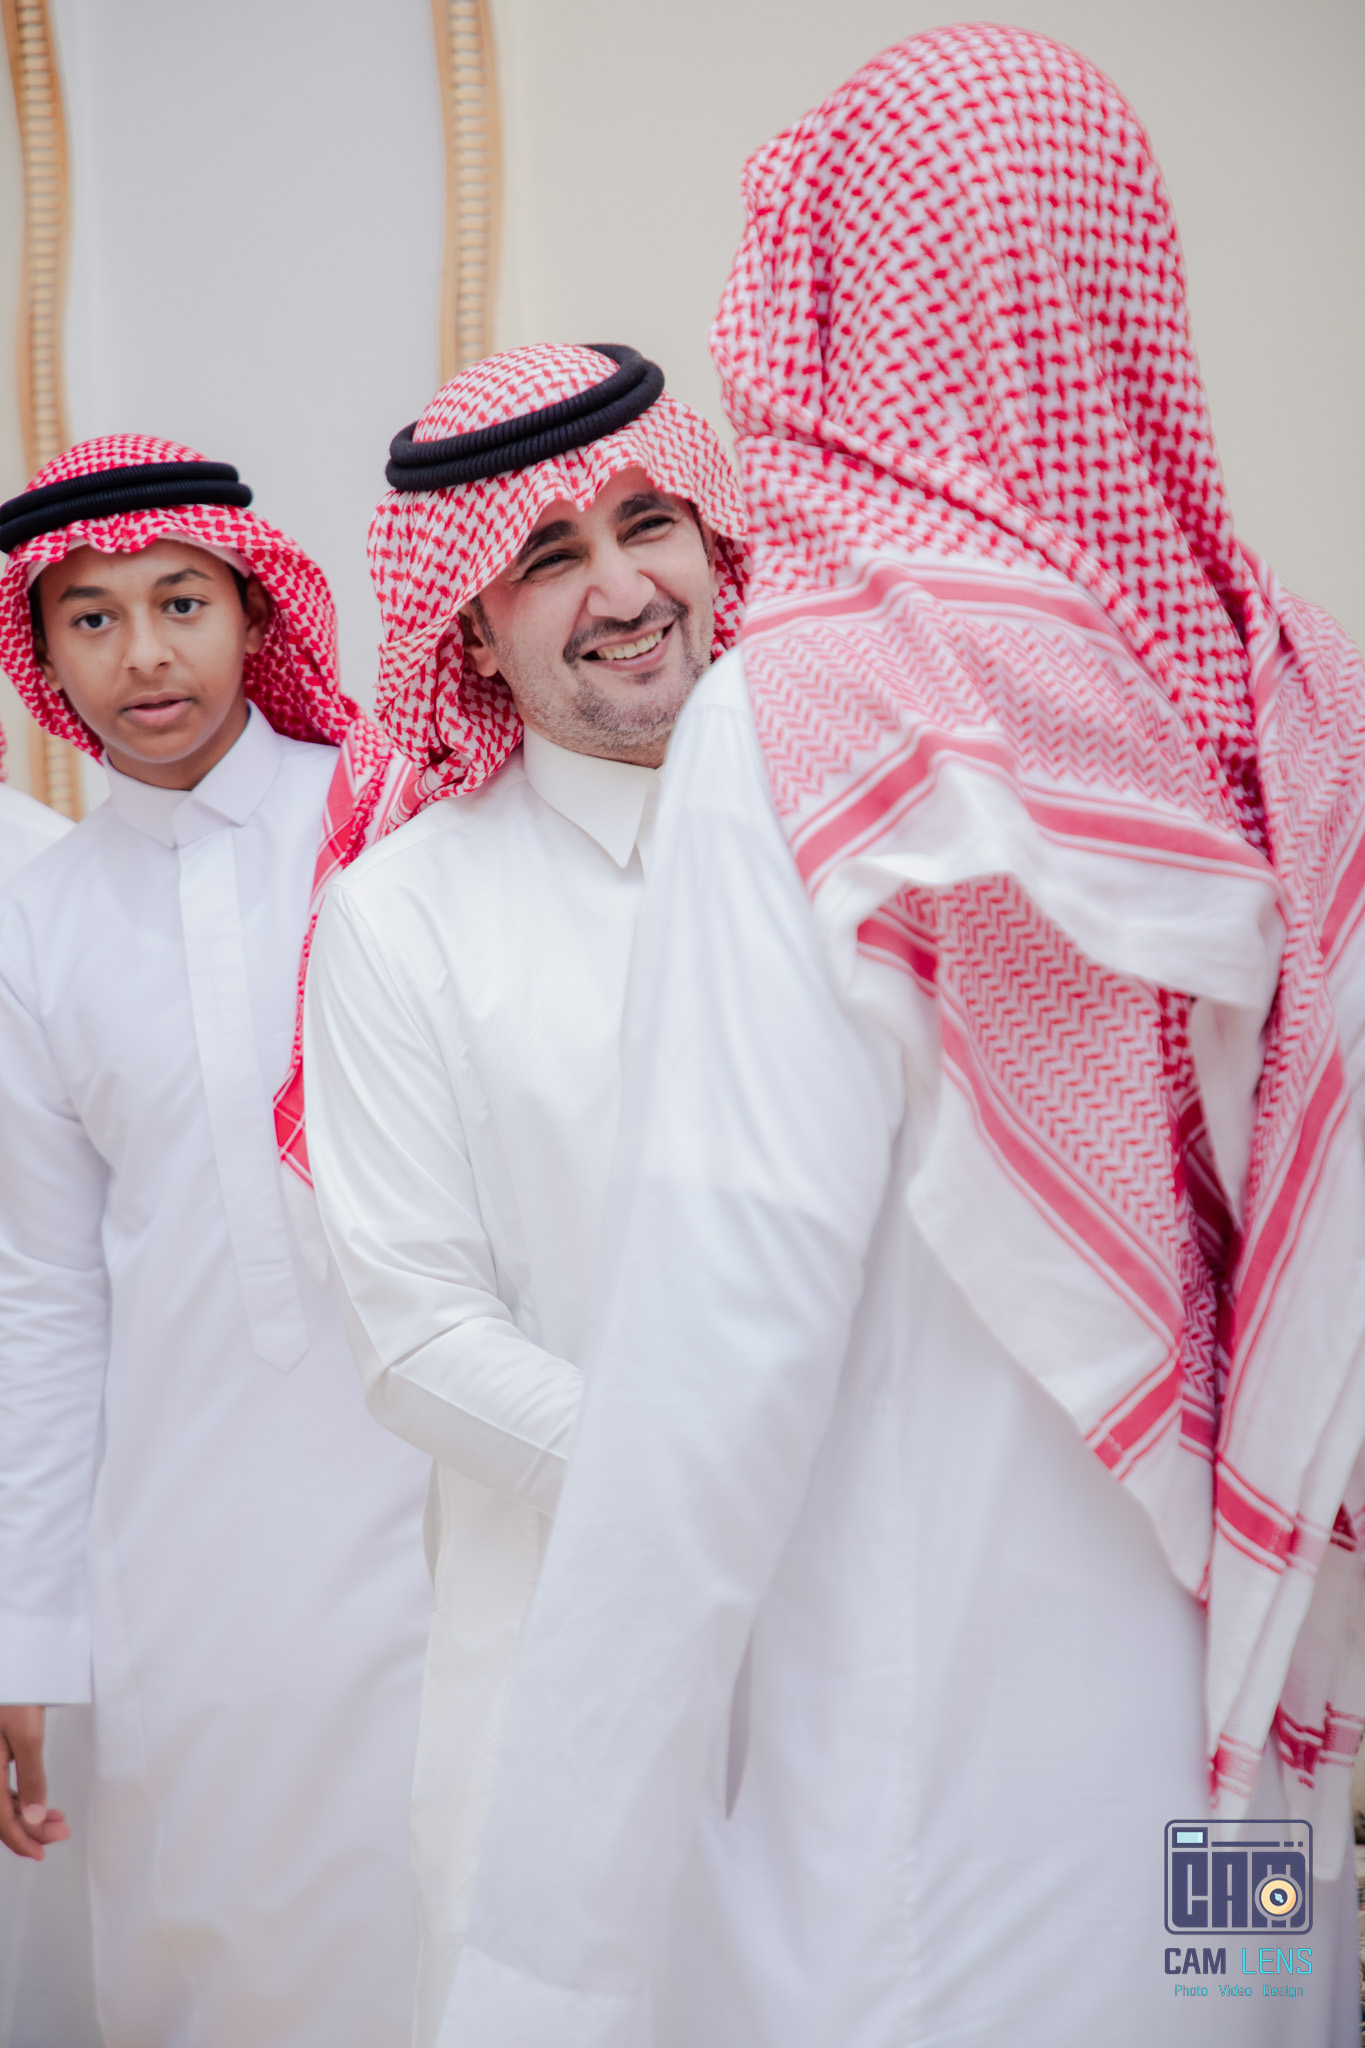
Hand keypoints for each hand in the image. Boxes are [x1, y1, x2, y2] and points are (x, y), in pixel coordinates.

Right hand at [0, 1705, 70, 1859]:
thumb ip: (31, 1778)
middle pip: (1, 1816)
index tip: (42, 1853)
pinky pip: (2, 1790)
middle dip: (31, 1830)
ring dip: (28, 1816)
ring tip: (57, 1820)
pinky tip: (40, 1804)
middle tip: (61, 1832)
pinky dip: (22, 1800)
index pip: (0, 1821)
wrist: (11, 1670)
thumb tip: (34, 1818)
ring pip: (2, 1804)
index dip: (21, 1841)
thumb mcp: (26, 1736)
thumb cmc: (13, 1696)